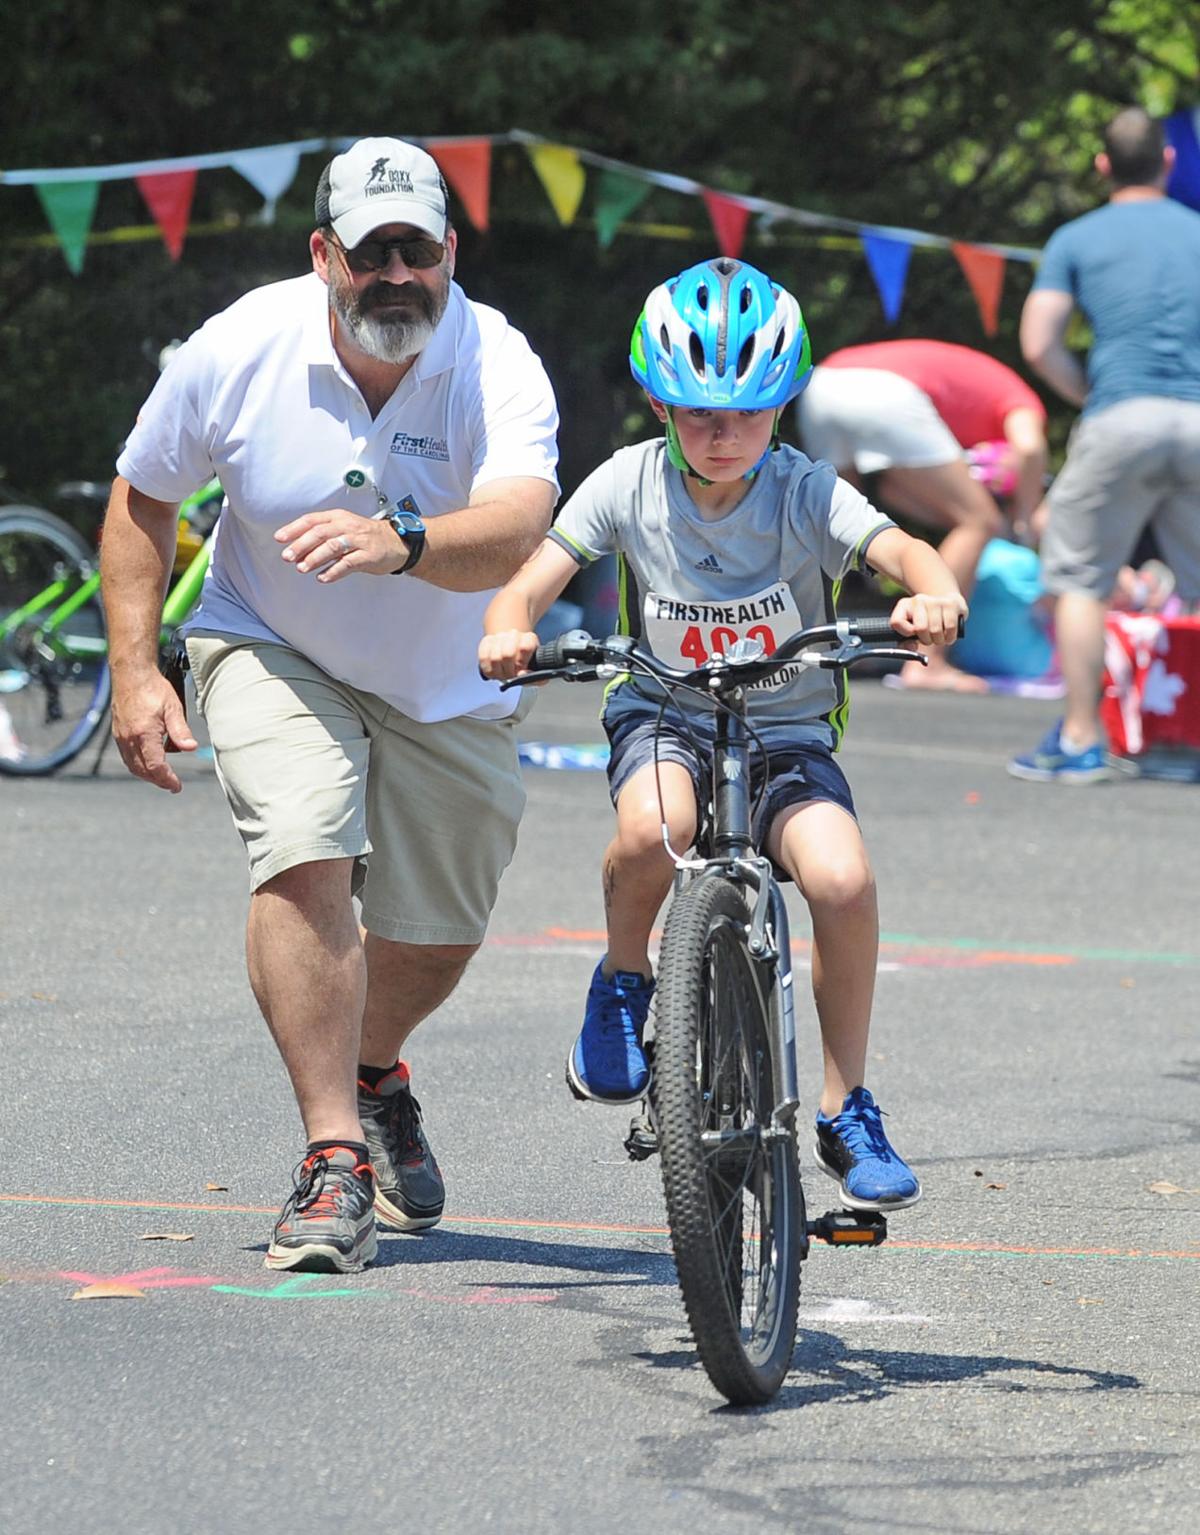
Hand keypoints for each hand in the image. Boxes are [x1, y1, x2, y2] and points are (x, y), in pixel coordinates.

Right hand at [111, 669, 197, 792]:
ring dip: (147, 775)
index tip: (176, 786)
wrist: (130, 673)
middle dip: (158, 780)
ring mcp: (121, 736)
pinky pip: (127, 756)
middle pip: (142, 770)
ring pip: (132, 765)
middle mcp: (129, 738)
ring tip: (163, 777)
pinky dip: (138, 764)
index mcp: (143, 734)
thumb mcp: (173, 708)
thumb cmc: (153, 688)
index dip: (167, 779)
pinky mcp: (118, 733)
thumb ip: (181, 730)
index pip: (155, 766)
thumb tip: (190, 748)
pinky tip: (149, 762)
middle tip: (172, 785)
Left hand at [275, 510, 404, 581]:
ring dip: (315, 558)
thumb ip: (323, 536)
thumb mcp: (344, 528)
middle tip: (287, 557)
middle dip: (301, 545)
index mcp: (339, 517)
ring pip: (333, 546)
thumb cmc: (366, 537)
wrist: (398, 542)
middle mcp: (348, 526)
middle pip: (320, 533)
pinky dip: (334, 571)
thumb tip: (296, 549)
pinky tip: (323, 578)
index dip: (294, 529)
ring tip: (302, 568)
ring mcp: (359, 541)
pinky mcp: (369, 556)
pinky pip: (349, 563)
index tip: (279, 538)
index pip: (312, 520)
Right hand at [478, 629, 538, 680]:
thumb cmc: (526, 664)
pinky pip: (483, 658)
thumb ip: (537, 678)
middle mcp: (514, 634)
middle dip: (509, 671)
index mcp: (529, 639)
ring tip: (503, 674)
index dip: (521, 663)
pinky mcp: (486, 641)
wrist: (513, 652)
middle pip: (507, 654)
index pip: (525, 647)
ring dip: (499, 672)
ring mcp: (499, 636)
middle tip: (511, 675)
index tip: (521, 672)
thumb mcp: (537, 671)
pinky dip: (488, 670)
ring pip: (495, 658)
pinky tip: (494, 671)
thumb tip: (522, 675)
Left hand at [889, 592, 967, 647]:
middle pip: (920, 629)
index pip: (896, 622)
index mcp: (904, 605)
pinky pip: (950, 628)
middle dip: (926, 640)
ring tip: (939, 636)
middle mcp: (919, 600)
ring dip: (939, 640)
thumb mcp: (911, 630)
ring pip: (936, 630)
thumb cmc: (925, 621)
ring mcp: (936, 601)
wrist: (945, 601)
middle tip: (929, 639)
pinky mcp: (952, 604)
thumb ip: (906, 643)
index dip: (905, 633)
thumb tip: (911, 648)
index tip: (913, 634)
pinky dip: (949, 637)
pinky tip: (948, 634)